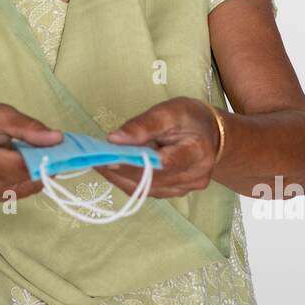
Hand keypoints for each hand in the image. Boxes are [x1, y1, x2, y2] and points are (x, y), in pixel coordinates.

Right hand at [0, 99, 60, 203]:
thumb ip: (24, 126)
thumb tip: (56, 139)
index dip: (28, 162)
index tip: (55, 151)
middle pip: (11, 179)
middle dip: (40, 166)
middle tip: (60, 151)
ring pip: (18, 188)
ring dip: (38, 173)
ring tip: (46, 154)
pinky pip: (17, 192)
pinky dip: (31, 179)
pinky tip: (36, 165)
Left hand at [102, 97, 222, 198]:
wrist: (210, 135)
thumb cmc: (190, 118)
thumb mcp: (170, 111)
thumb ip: (144, 125)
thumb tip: (114, 139)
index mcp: (198, 152)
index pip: (165, 163)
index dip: (135, 163)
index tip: (109, 158)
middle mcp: (194, 176)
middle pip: (151, 179)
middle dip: (120, 169)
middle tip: (94, 157)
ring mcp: (184, 189)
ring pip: (146, 189)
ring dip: (119, 177)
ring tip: (98, 162)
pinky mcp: (174, 193)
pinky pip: (147, 191)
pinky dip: (127, 180)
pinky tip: (112, 169)